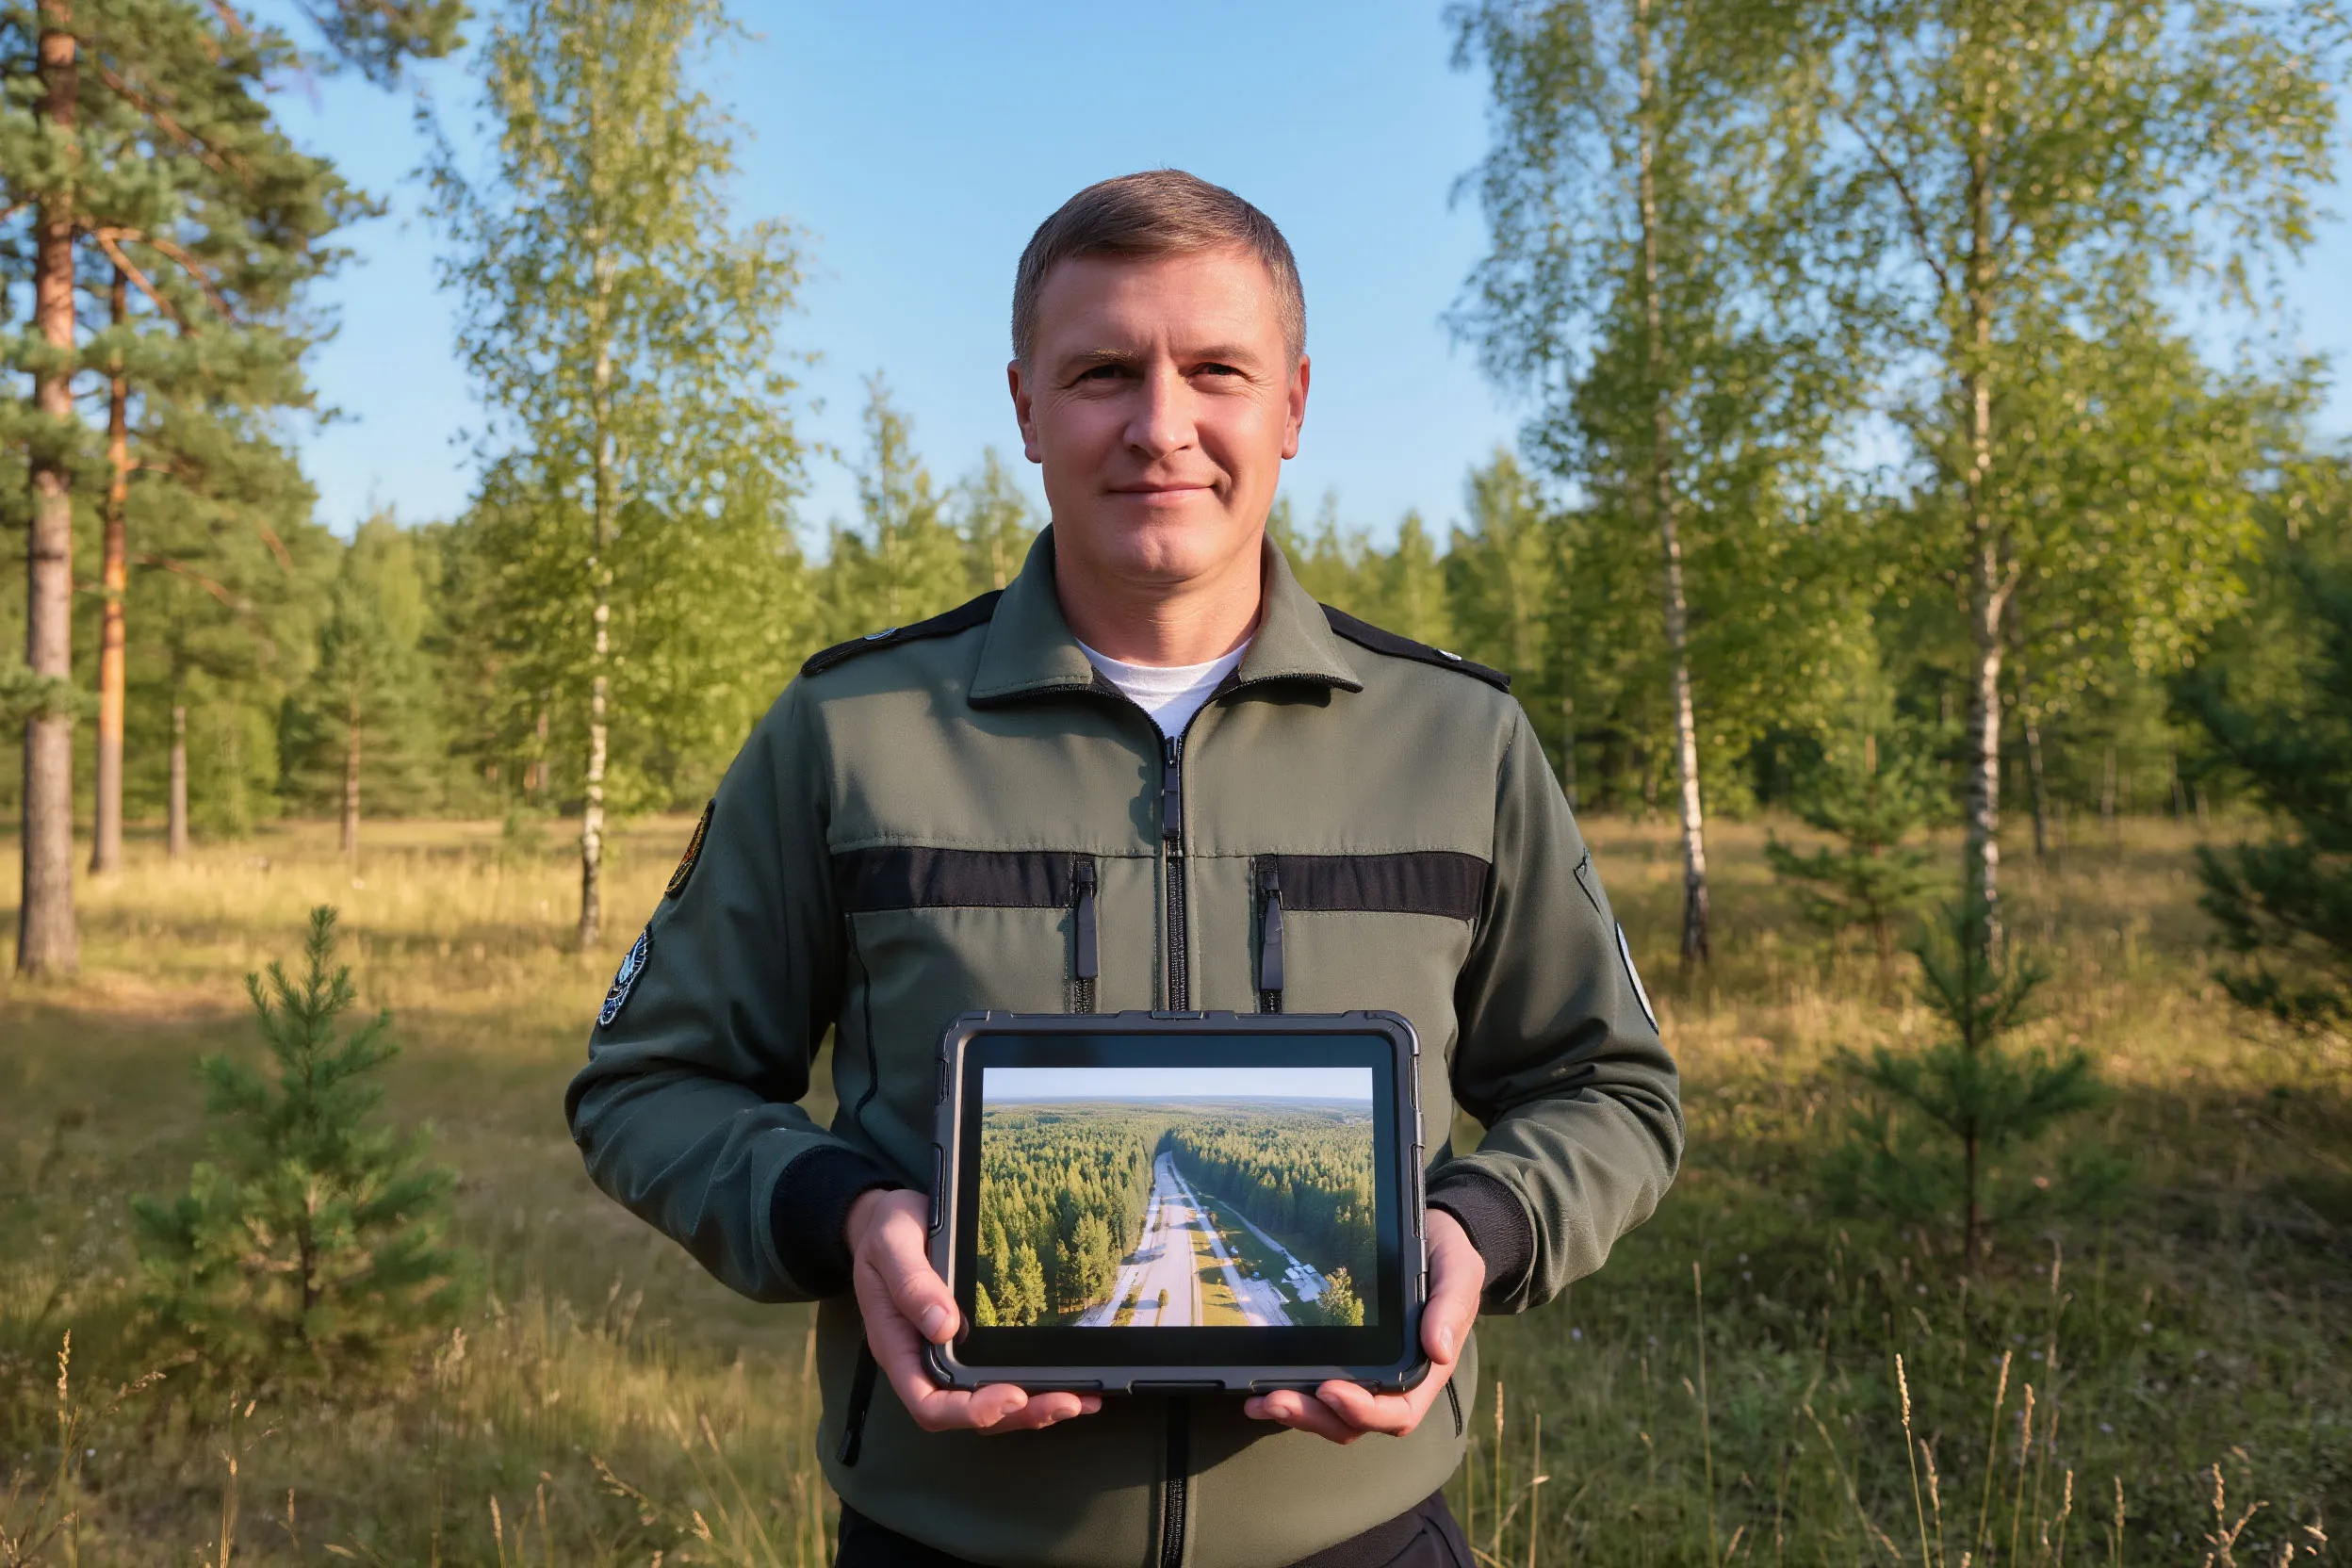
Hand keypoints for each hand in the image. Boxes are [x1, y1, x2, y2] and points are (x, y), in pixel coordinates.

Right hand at [845, 1187, 1102, 1433]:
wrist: (892, 1215)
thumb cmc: (888, 1231)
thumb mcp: (891, 1246)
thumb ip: (912, 1285)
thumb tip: (945, 1327)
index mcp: (898, 1347)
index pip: (928, 1403)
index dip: (968, 1412)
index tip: (1009, 1397)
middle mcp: (925, 1360)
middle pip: (968, 1412)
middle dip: (1018, 1413)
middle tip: (1066, 1402)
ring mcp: (949, 1355)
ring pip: (990, 1400)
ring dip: (1034, 1407)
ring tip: (1079, 1401)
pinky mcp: (972, 1341)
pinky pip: (1001, 1373)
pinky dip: (1036, 1384)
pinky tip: (1072, 1382)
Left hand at [1242, 1208, 1482, 1444]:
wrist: (1434, 1236)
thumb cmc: (1448, 1256)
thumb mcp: (1459, 1271)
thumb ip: (1451, 1307)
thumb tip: (1439, 1349)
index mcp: (1424, 1370)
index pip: (1397, 1411)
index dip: (1363, 1411)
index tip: (1330, 1389)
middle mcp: (1394, 1382)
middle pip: (1355, 1423)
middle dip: (1315, 1418)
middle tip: (1275, 1400)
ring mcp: (1367, 1375)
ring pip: (1332, 1415)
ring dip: (1297, 1414)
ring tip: (1258, 1401)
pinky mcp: (1345, 1361)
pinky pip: (1319, 1392)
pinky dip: (1292, 1395)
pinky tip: (1258, 1388)